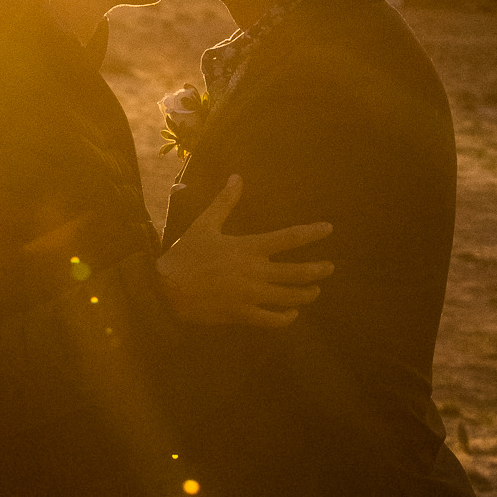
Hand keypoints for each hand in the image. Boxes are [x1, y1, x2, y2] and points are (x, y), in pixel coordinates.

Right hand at [156, 176, 333, 329]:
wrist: (166, 289)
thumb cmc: (185, 255)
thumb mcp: (205, 224)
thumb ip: (225, 202)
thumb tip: (236, 177)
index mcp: (248, 248)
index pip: (288, 238)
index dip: (311, 233)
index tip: (328, 229)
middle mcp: (255, 272)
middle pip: (297, 273)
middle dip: (318, 270)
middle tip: (329, 268)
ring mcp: (250, 295)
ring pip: (289, 298)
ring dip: (306, 294)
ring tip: (315, 291)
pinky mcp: (242, 314)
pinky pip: (272, 319)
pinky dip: (286, 318)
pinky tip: (292, 315)